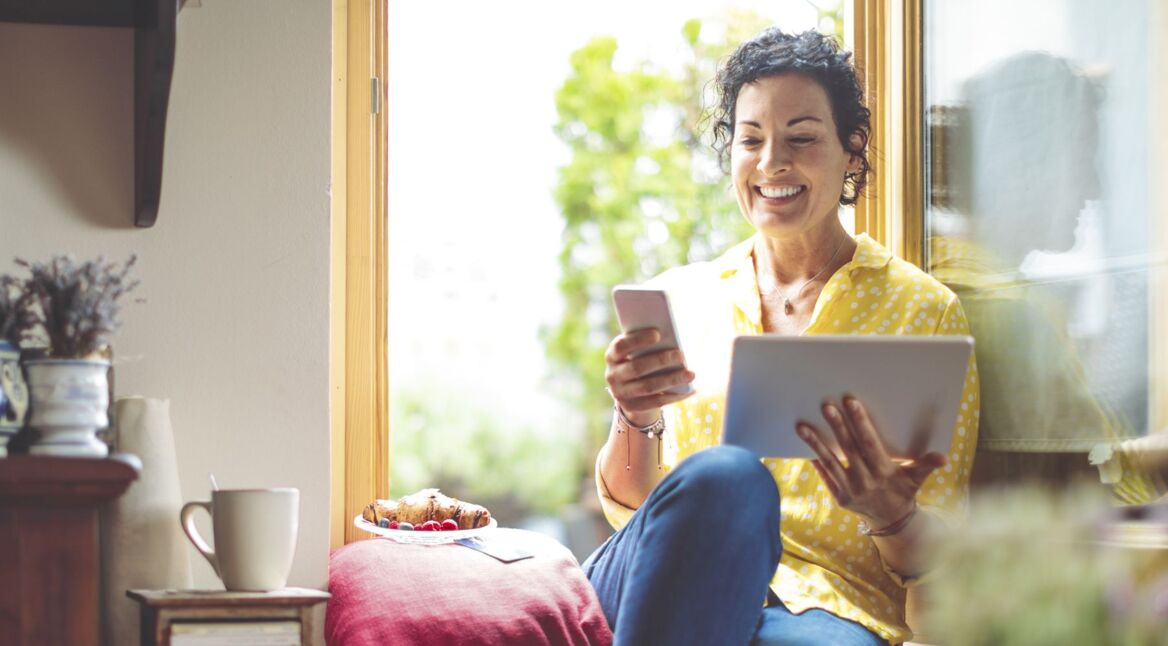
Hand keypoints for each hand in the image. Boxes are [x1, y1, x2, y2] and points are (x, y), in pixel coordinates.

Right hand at [604, 328, 694, 426]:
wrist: (631, 391)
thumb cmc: (640, 361)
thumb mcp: (637, 352)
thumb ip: (647, 346)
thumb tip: (673, 340)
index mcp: (612, 356)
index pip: (620, 346)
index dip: (638, 340)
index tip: (658, 334)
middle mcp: (612, 375)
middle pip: (637, 367)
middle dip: (660, 360)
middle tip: (681, 355)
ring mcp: (620, 393)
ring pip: (648, 387)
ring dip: (671, 380)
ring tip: (690, 374)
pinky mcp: (632, 407)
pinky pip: (656, 402)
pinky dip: (674, 396)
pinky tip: (690, 390)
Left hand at [796, 396, 944, 528]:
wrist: (891, 521)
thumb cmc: (903, 491)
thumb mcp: (916, 479)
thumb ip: (926, 465)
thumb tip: (943, 457)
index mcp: (884, 472)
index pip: (869, 443)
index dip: (860, 422)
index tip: (850, 402)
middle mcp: (865, 481)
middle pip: (848, 449)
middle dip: (837, 427)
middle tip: (826, 406)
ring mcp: (850, 490)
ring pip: (830, 462)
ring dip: (815, 443)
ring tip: (802, 427)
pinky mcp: (839, 497)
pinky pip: (824, 476)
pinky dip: (814, 461)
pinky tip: (804, 445)